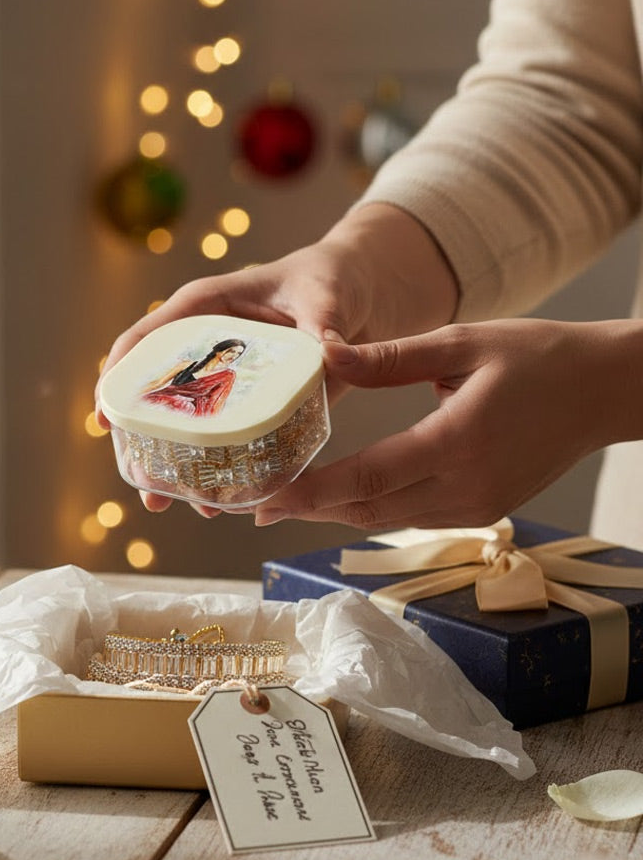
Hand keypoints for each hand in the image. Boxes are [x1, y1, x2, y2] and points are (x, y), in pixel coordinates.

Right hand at [94, 204, 458, 514]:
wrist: (358, 294)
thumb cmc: (330, 280)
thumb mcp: (325, 295)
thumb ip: (324, 324)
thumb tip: (330, 354)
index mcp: (205, 307)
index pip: (146, 338)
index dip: (118, 376)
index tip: (105, 418)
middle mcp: (203, 346)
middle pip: (152, 392)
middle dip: (138, 438)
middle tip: (139, 479)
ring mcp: (222, 379)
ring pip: (180, 424)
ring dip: (170, 465)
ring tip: (165, 503)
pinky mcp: (246, 405)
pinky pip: (220, 440)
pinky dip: (213, 470)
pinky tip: (215, 502)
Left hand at [254, 318, 642, 530]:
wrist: (604, 391)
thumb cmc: (537, 356)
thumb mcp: (461, 342)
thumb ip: (389, 358)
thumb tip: (325, 354)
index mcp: (457, 442)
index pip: (368, 477)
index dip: (311, 491)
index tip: (265, 496)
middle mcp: (465, 486)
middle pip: (368, 508)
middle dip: (308, 508)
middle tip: (254, 504)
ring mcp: (476, 506)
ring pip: (386, 518)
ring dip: (334, 512)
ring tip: (284, 501)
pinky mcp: (481, 510)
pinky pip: (410, 516)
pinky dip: (369, 508)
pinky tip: (337, 496)